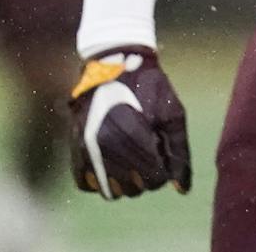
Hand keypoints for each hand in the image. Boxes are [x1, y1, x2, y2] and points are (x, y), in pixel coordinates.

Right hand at [70, 49, 191, 198]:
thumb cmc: (149, 88)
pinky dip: (101, 181)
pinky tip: (112, 163)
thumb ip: (179, 152)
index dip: (165, 171)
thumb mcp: (173, 113)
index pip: (154, 180)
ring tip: (133, 160)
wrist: (114, 64)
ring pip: (111, 192)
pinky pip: (87, 185)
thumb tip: (182, 190)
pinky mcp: (73, 151)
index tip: (163, 154)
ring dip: (126, 183)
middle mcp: (105, 147)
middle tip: (149, 155)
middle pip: (134, 189)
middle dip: (147, 177)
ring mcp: (86, 151)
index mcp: (133, 137)